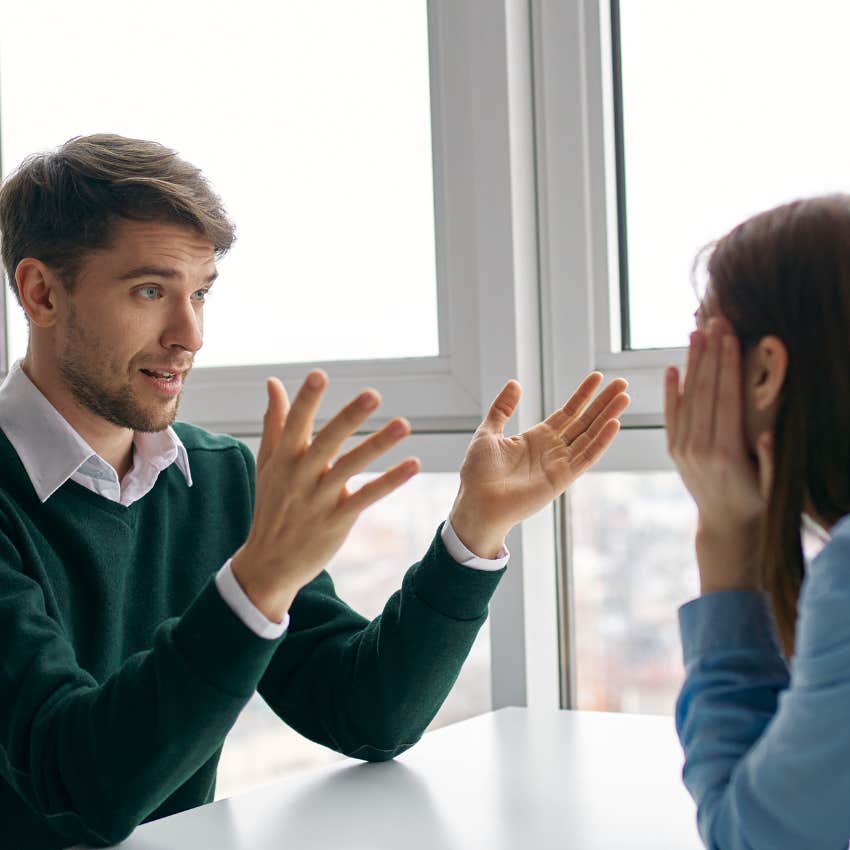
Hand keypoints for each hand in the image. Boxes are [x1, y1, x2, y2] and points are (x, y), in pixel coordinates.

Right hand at [231, 371, 419, 621]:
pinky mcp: (337, 520)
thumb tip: (274, 382)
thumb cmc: (271, 507)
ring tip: (404, 424)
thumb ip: (274, 422)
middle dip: (349, 417)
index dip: (306, 399)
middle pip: (327, 442)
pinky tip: (412, 464)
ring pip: (350, 467)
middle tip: (373, 394)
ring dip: (378, 445)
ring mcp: (319, 499)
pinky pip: (366, 497)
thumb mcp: (267, 464)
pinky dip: (389, 481)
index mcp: (283, 459)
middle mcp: (300, 476)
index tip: (318, 374)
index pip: (294, 423)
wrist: (269, 563)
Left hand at [448, 373, 629, 557]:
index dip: (583, 395)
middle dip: (603, 402)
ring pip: (590, 436)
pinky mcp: (562, 479)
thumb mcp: (488, 432)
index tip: (598, 377)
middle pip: (584, 421)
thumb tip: (516, 383)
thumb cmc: (478, 473)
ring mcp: (559, 464)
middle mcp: (552, 449)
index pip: (567, 412)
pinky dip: (601, 442)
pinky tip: (613, 424)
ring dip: (608, 417)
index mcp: (536, 438)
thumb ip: (503, 408)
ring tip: (624, 397)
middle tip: (622, 383)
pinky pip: (586, 457)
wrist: (476, 502)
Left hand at [665, 318, 773, 593]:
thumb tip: (767, 434)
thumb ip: (768, 460)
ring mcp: (683, 448)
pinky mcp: (674, 450)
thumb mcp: (772, 485)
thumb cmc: (757, 501)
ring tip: (696, 334)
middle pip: (706, 391)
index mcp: (726, 452)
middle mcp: (700, 447)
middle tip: (715, 322)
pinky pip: (672, 415)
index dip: (727, 365)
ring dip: (692, 364)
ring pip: (687, 398)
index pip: (726, 399)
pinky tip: (673, 368)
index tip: (730, 337)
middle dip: (711, 354)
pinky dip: (671, 391)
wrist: (724, 524)